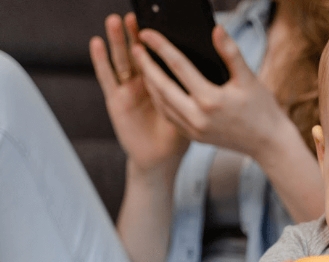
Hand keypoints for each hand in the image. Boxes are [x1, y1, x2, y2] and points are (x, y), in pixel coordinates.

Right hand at [89, 13, 189, 174]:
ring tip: (116, 21)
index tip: (159, 21)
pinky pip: (107, 78)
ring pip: (122, 60)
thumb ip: (194, 89)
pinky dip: (101, 61)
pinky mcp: (116, 101)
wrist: (161, 160)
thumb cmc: (178, 136)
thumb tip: (211, 65)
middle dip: (136, 34)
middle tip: (135, 15)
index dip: (158, 40)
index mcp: (164, 84)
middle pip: (139, 54)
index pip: (160, 57)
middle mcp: (145, 83)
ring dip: (118, 40)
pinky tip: (97, 43)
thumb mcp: (192, 109)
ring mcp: (129, 90)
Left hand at [132, 24, 288, 159]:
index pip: (178, 67)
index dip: (161, 47)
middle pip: (162, 86)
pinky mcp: (194, 137)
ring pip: (162, 103)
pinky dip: (160, 101)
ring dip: (149, 84)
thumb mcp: (249, 79)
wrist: (269, 143)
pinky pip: (169, 117)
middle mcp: (198, 117)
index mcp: (211, 100)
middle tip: (135, 47)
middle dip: (146, 65)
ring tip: (142, 66)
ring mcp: (194, 129)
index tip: (147, 34)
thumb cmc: (262, 110)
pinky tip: (156, 90)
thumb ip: (231, 53)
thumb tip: (216, 30)